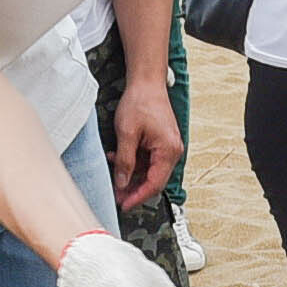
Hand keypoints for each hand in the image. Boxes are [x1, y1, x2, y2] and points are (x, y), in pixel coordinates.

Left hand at [112, 68, 181, 211]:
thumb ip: (125, 161)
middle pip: (153, 180)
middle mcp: (172, 151)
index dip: (138, 197)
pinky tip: (118, 158)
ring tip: (113, 174)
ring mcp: (167, 147)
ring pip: (148, 171)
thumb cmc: (140, 102)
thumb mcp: (127, 134)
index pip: (155, 183)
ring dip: (131, 174)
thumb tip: (122, 184)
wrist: (147, 82)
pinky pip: (147, 160)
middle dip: (133, 189)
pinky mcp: (160, 142)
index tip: (123, 205)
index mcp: (168, 151)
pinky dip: (133, 162)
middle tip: (116, 196)